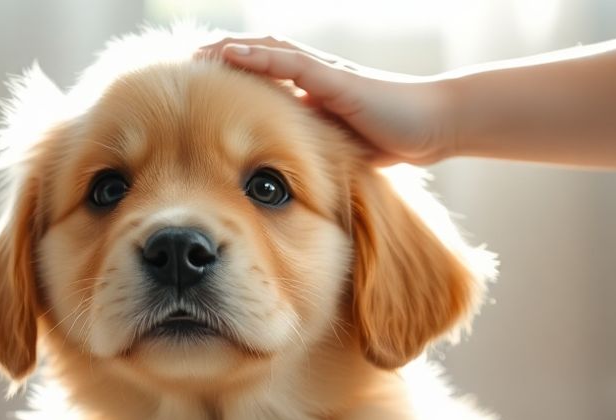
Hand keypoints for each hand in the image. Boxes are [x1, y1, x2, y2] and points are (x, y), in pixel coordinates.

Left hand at [199, 37, 454, 164]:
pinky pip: (290, 64)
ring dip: (228, 49)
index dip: (230, 72)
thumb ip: (312, 148)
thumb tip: (281, 174)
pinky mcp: (336, 80)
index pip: (263, 72)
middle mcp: (313, 76)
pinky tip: (229, 54)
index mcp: (311, 90)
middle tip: (182, 62)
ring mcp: (324, 74)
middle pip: (257, 54)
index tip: (195, 82)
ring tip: (194, 53)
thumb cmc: (392, 138)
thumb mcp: (339, 146)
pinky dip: (257, 57)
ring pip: (266, 51)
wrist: (433, 127)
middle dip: (220, 56)